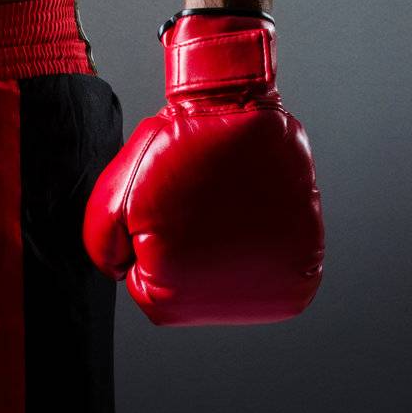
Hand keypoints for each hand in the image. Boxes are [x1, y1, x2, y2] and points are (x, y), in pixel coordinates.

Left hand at [82, 9, 324, 324]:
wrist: (236, 109)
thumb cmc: (176, 148)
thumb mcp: (114, 196)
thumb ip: (104, 247)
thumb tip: (127, 275)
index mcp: (178, 295)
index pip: (152, 290)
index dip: (150, 243)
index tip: (166, 208)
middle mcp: (232, 304)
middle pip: (196, 291)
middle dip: (188, 250)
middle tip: (195, 204)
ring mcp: (275, 289)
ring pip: (236, 279)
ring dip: (228, 247)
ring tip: (225, 204)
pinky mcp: (307, 267)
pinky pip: (274, 269)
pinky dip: (262, 240)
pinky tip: (251, 207)